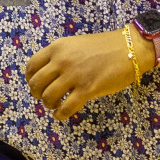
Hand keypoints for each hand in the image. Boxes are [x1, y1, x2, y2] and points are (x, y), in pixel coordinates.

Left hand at [24, 28, 138, 122]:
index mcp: (57, 48)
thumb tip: (47, 74)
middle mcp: (62, 61)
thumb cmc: (104, 46)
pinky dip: (60, 114)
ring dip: (49, 105)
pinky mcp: (87, 90)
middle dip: (37, 94)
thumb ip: (60, 56)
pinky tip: (61, 114)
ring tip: (56, 105)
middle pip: (36, 84)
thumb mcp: (75, 44)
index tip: (35, 85)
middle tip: (45, 98)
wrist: (129, 49)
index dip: (30, 79)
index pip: (31, 66)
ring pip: (48, 97)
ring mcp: (74, 76)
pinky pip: (66, 108)